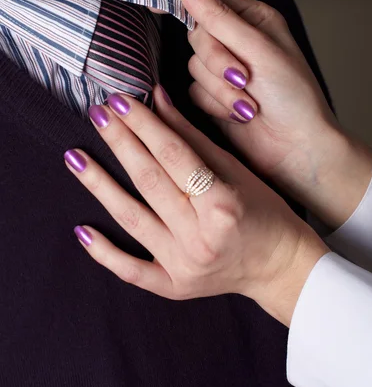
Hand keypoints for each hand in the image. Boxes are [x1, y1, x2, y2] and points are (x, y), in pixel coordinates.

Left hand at [64, 88, 326, 325]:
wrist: (280, 267)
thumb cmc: (266, 212)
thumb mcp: (236, 169)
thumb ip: (193, 137)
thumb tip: (158, 100)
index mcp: (223, 206)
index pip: (174, 156)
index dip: (144, 125)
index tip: (121, 101)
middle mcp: (201, 238)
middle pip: (150, 182)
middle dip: (120, 143)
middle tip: (97, 114)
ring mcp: (184, 266)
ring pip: (132, 220)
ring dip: (100, 186)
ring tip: (74, 157)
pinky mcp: (174, 286)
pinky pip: (131, 271)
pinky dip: (104, 253)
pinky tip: (81, 230)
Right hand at [178, 0, 371, 228]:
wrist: (297, 148)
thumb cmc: (293, 97)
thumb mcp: (259, 50)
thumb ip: (219, 17)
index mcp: (254, 18)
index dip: (190, 5)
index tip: (162, 9)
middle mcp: (238, 40)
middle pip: (197, 35)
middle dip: (217, 61)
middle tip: (244, 78)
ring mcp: (224, 69)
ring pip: (194, 66)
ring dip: (220, 89)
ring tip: (249, 104)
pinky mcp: (213, 96)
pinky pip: (194, 92)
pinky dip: (215, 105)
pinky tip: (240, 114)